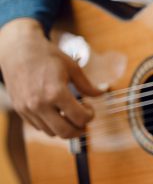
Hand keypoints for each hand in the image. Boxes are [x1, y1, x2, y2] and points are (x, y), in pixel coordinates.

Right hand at [0, 18, 102, 137]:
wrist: (18, 51)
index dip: (90, 116)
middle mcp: (40, 104)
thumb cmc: (47, 56)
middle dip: (79, 130)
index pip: (79, 118)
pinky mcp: (20, 110)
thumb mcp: (72, 67)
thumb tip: (102, 93)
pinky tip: (57, 113)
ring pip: (51, 132)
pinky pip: (39, 127)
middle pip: (65, 132)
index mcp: (55, 92)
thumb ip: (87, 85)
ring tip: (70, 114)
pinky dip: (51, 125)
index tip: (90, 107)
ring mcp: (28, 109)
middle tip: (84, 122)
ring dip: (65, 128)